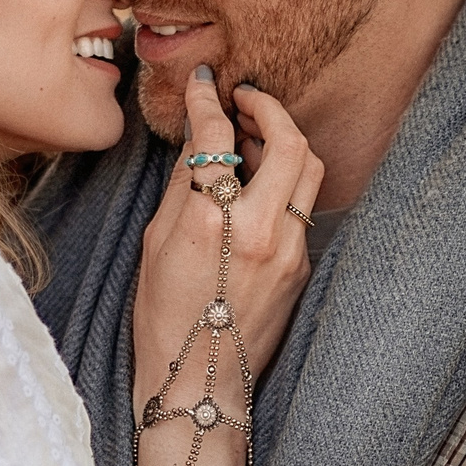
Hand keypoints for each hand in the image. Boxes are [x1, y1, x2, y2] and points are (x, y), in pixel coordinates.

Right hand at [135, 69, 323, 383]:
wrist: (199, 382)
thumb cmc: (164, 317)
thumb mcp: (155, 243)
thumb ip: (182, 186)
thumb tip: (198, 141)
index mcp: (210, 222)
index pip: (217, 137)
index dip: (208, 100)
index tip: (205, 82)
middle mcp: (259, 230)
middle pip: (288, 141)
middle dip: (269, 108)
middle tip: (245, 99)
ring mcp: (289, 250)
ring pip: (310, 170)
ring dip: (287, 141)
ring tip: (255, 137)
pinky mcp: (303, 267)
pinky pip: (303, 208)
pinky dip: (286, 183)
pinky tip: (261, 185)